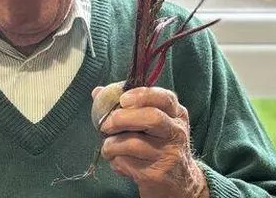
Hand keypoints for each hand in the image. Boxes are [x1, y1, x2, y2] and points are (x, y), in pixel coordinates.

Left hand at [92, 86, 208, 197]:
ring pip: (134, 143)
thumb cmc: (158, 145)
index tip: (122, 99)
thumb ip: (127, 105)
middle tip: (105, 125)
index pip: (164, 98)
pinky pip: (127, 163)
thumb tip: (98, 92)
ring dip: (112, 144)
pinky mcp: (158, 174)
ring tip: (107, 147)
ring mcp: (169, 154)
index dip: (141, 95)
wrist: (178, 183)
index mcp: (176, 114)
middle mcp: (176, 132)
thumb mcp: (152, 122)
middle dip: (122, 118)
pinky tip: (117, 161)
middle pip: (152, 117)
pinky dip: (115, 160)